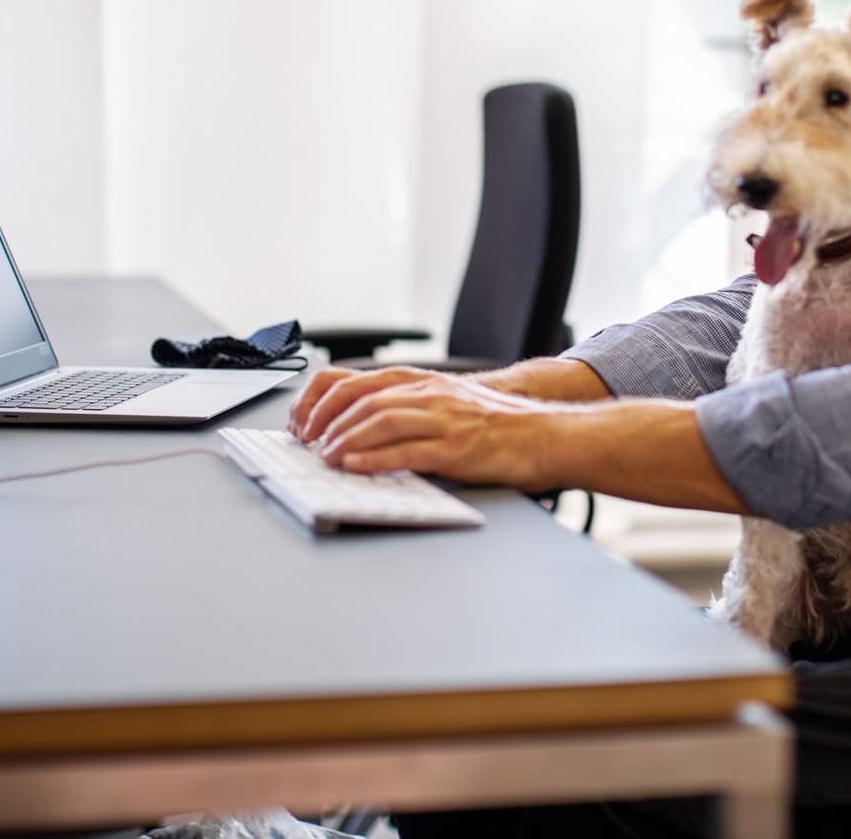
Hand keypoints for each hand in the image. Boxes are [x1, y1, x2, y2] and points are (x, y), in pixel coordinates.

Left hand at [306, 370, 554, 489]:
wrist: (546, 435)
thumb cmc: (501, 426)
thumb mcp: (450, 406)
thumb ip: (412, 412)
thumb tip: (365, 433)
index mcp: (424, 384)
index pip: (359, 382)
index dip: (324, 401)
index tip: (304, 421)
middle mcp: (430, 394)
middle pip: (363, 399)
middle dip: (326, 422)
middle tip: (307, 443)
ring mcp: (444, 419)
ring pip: (380, 421)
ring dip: (345, 440)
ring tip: (325, 457)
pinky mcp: (457, 447)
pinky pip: (407, 451)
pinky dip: (375, 459)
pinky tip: (355, 467)